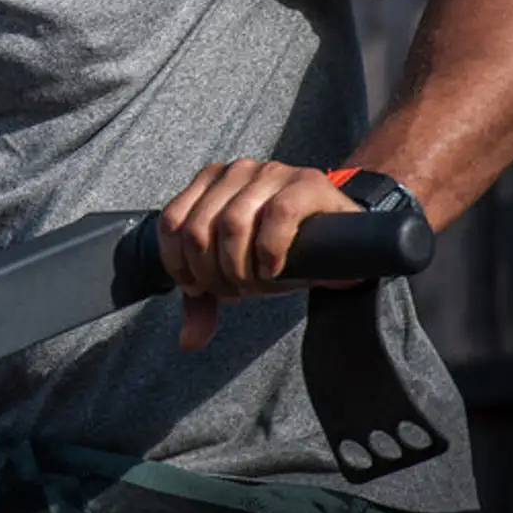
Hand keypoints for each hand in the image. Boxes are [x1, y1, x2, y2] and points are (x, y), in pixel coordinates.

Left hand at [154, 158, 360, 350]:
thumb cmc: (280, 252)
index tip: (199, 288)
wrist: (340, 241)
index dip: (179, 264)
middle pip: (199, 229)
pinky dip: (271, 250)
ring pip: (233, 223)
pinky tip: (275, 269)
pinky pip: (279, 215)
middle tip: (236, 290)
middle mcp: (237, 171)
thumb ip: (205, 300)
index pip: (172, 222)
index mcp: (210, 182)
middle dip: (213, 272)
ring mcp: (272, 173)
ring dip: (241, 267)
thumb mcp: (235, 273)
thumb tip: (188, 341)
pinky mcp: (308, 183)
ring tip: (257, 283)